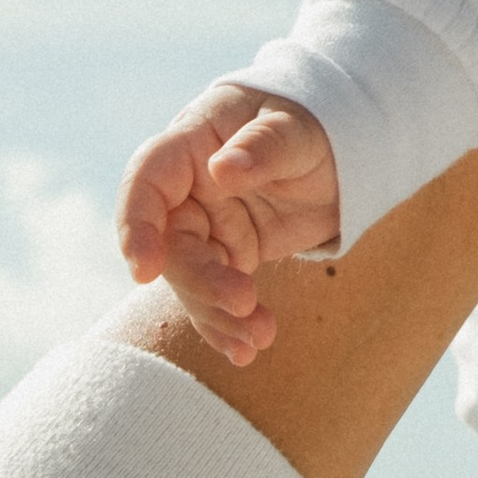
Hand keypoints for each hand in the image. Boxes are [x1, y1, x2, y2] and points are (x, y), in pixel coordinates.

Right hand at [116, 87, 341, 366]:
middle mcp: (188, 190)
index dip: (137, 226)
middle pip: (172, 244)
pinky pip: (216, 296)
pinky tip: (245, 352)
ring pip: (193, 279)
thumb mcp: (299, 130)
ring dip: (220, 313)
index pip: (147, 182)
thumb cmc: (313, 125)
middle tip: (245, 304)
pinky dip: (227, 325)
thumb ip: (264, 146)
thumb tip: (224, 169)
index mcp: (192, 144)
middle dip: (202, 282)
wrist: (340, 151)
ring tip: (260, 338)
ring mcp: (206, 226)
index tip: (144, 269)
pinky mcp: (229, 255)